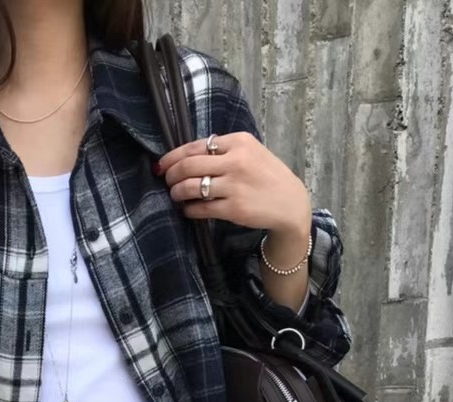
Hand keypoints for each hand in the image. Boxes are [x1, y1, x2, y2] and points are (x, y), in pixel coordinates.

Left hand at [156, 133, 311, 239]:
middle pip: (188, 165)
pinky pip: (200, 208)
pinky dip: (189, 209)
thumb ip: (224, 150)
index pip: (195, 146)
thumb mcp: (251, 152)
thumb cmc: (267, 177)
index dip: (173, 156)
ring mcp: (234, 185)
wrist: (290, 203)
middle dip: (171, 174)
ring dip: (176, 192)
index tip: (162, 164)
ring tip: (175, 196)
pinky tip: (187, 210)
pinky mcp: (233, 208)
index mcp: (238, 142)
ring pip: (190, 187)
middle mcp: (235, 161)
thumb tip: (188, 156)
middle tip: (167, 181)